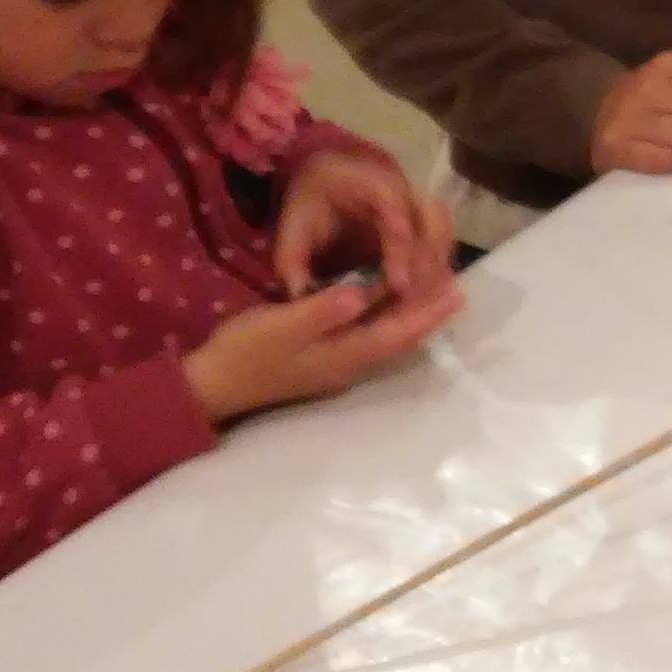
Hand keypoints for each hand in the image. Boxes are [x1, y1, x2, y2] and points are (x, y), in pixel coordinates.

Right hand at [182, 273, 462, 424]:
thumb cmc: (245, 351)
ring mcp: (335, 362)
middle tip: (457, 288)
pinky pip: (368, 335)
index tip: (458, 292)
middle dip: (428, 314)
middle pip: (399, 336)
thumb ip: (324, 310)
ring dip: (410, 316)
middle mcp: (349, 362)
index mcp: (344, 354)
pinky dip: (385, 317)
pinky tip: (386, 302)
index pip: (398, 332)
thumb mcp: (282, 325)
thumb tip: (362, 293)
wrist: (212, 384)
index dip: (428, 312)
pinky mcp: (322, 357)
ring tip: (434, 291)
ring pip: (385, 337)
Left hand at [275, 149, 457, 303]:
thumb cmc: (310, 208)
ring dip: (437, 261)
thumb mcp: (292, 230)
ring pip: (443, 225)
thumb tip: (301, 295)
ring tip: (424, 298)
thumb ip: (292, 261)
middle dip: (426, 257)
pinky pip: (444, 237)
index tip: (397, 284)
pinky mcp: (424, 217)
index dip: (399, 245)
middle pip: (431, 213)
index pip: (392, 205)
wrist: (324, 186)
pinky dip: (440, 263)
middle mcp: (400, 187)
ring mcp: (416, 200)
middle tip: (412, 295)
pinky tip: (429, 292)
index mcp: (365, 181)